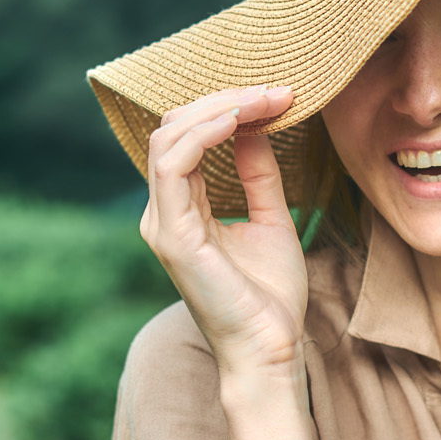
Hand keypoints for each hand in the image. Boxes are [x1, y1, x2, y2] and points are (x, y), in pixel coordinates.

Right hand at [140, 84, 307, 379]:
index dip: (227, 107)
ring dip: (219, 109)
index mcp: (182, 211)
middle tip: (275, 90)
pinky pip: (174, 166)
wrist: (271, 349)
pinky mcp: (173, 237)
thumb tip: (256, 126)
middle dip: (224, 100)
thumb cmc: (270, 297)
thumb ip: (258, 175)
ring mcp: (163, 225)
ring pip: (169, 139)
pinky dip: (206, 134)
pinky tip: (241, 121)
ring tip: (264, 99)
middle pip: (173, 129)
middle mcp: (163, 214)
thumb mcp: (271, 220)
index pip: (186, 138)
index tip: (277, 95)